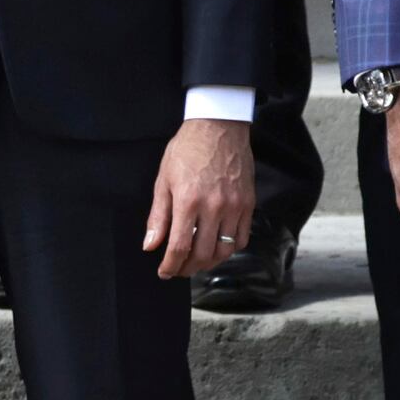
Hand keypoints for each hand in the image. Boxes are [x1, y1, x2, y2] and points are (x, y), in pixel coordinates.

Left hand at [141, 116, 256, 283]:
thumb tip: (150, 245)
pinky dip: (230, 249)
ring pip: (224, 250)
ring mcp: (235, 207)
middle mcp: (214, 207)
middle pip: (203, 254)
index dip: (171, 265)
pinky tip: (217, 248)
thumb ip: (158, 216)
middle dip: (188, 268)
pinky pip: (242, 237)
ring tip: (196, 263)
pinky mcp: (248, 204)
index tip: (164, 272)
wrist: (218, 127)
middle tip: (178, 270)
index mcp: (188, 201)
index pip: (179, 247)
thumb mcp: (163, 180)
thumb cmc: (187, 150)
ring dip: (209, 263)